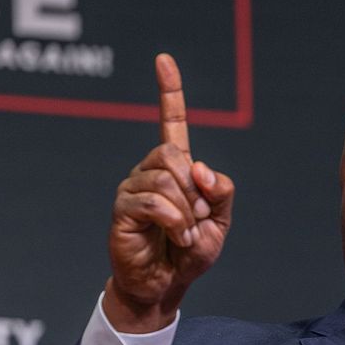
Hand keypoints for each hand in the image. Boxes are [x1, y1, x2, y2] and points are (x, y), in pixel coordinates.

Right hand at [103, 54, 234, 331]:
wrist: (166, 285)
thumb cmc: (190, 253)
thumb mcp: (220, 222)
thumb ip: (221, 191)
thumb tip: (199, 169)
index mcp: (176, 168)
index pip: (172, 123)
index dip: (170, 92)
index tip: (164, 59)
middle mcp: (150, 171)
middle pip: (174, 155)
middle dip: (195, 191)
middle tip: (195, 218)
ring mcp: (133, 187)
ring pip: (166, 179)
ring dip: (185, 211)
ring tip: (183, 234)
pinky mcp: (123, 209)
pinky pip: (154, 202)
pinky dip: (174, 221)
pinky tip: (174, 237)